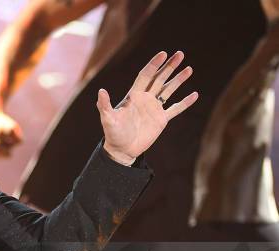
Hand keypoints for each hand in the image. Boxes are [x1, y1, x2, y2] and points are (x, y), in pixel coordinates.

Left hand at [97, 51, 198, 165]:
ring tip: (189, 68)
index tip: (163, 54)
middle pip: (159, 78)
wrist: (122, 149)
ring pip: (168, 90)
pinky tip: (195, 95)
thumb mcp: (108, 119)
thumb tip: (101, 91)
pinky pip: (175, 109)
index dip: (154, 65)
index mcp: (133, 96)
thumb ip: (105, 105)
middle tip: (180, 54)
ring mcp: (154, 108)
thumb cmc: (113, 134)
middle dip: (169, 66)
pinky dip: (185, 103)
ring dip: (178, 80)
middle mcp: (145, 99)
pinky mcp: (161, 120)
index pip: (146, 75)